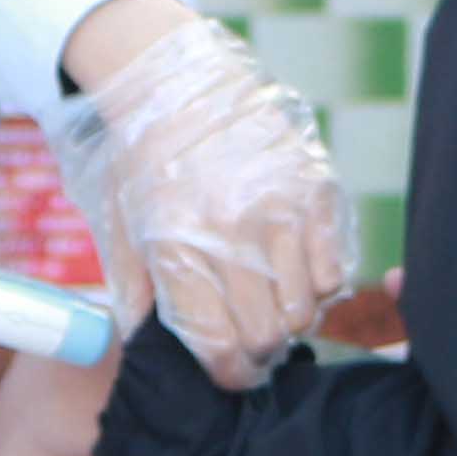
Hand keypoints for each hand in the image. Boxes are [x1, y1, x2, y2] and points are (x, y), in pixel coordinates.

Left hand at [51, 1, 351, 387]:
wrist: (178, 81)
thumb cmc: (142, 161)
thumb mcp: (123, 227)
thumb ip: (136, 293)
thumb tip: (148, 349)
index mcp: (177, 244)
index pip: (217, 342)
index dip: (229, 373)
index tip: (232, 374)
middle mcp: (231, 230)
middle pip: (265, 333)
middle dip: (259, 352)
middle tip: (254, 344)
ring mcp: (280, 207)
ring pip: (306, 308)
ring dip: (291, 319)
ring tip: (274, 306)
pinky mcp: (316, 187)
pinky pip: (333, 269)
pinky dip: (320, 284)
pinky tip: (297, 272)